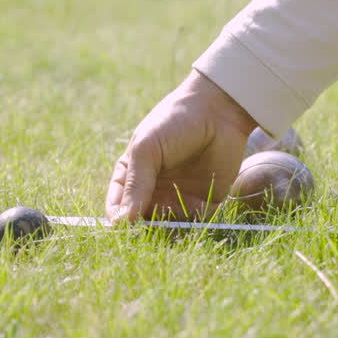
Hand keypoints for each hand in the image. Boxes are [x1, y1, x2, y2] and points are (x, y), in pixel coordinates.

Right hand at [107, 71, 255, 220]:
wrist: (218, 110)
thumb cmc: (174, 122)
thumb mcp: (147, 149)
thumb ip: (136, 184)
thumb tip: (121, 221)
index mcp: (133, 175)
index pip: (118, 205)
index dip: (118, 218)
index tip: (122, 225)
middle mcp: (154, 190)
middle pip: (142, 221)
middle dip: (144, 227)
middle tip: (149, 224)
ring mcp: (179, 197)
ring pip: (169, 226)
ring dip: (169, 227)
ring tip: (172, 212)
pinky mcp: (206, 201)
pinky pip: (197, 222)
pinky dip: (194, 221)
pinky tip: (197, 206)